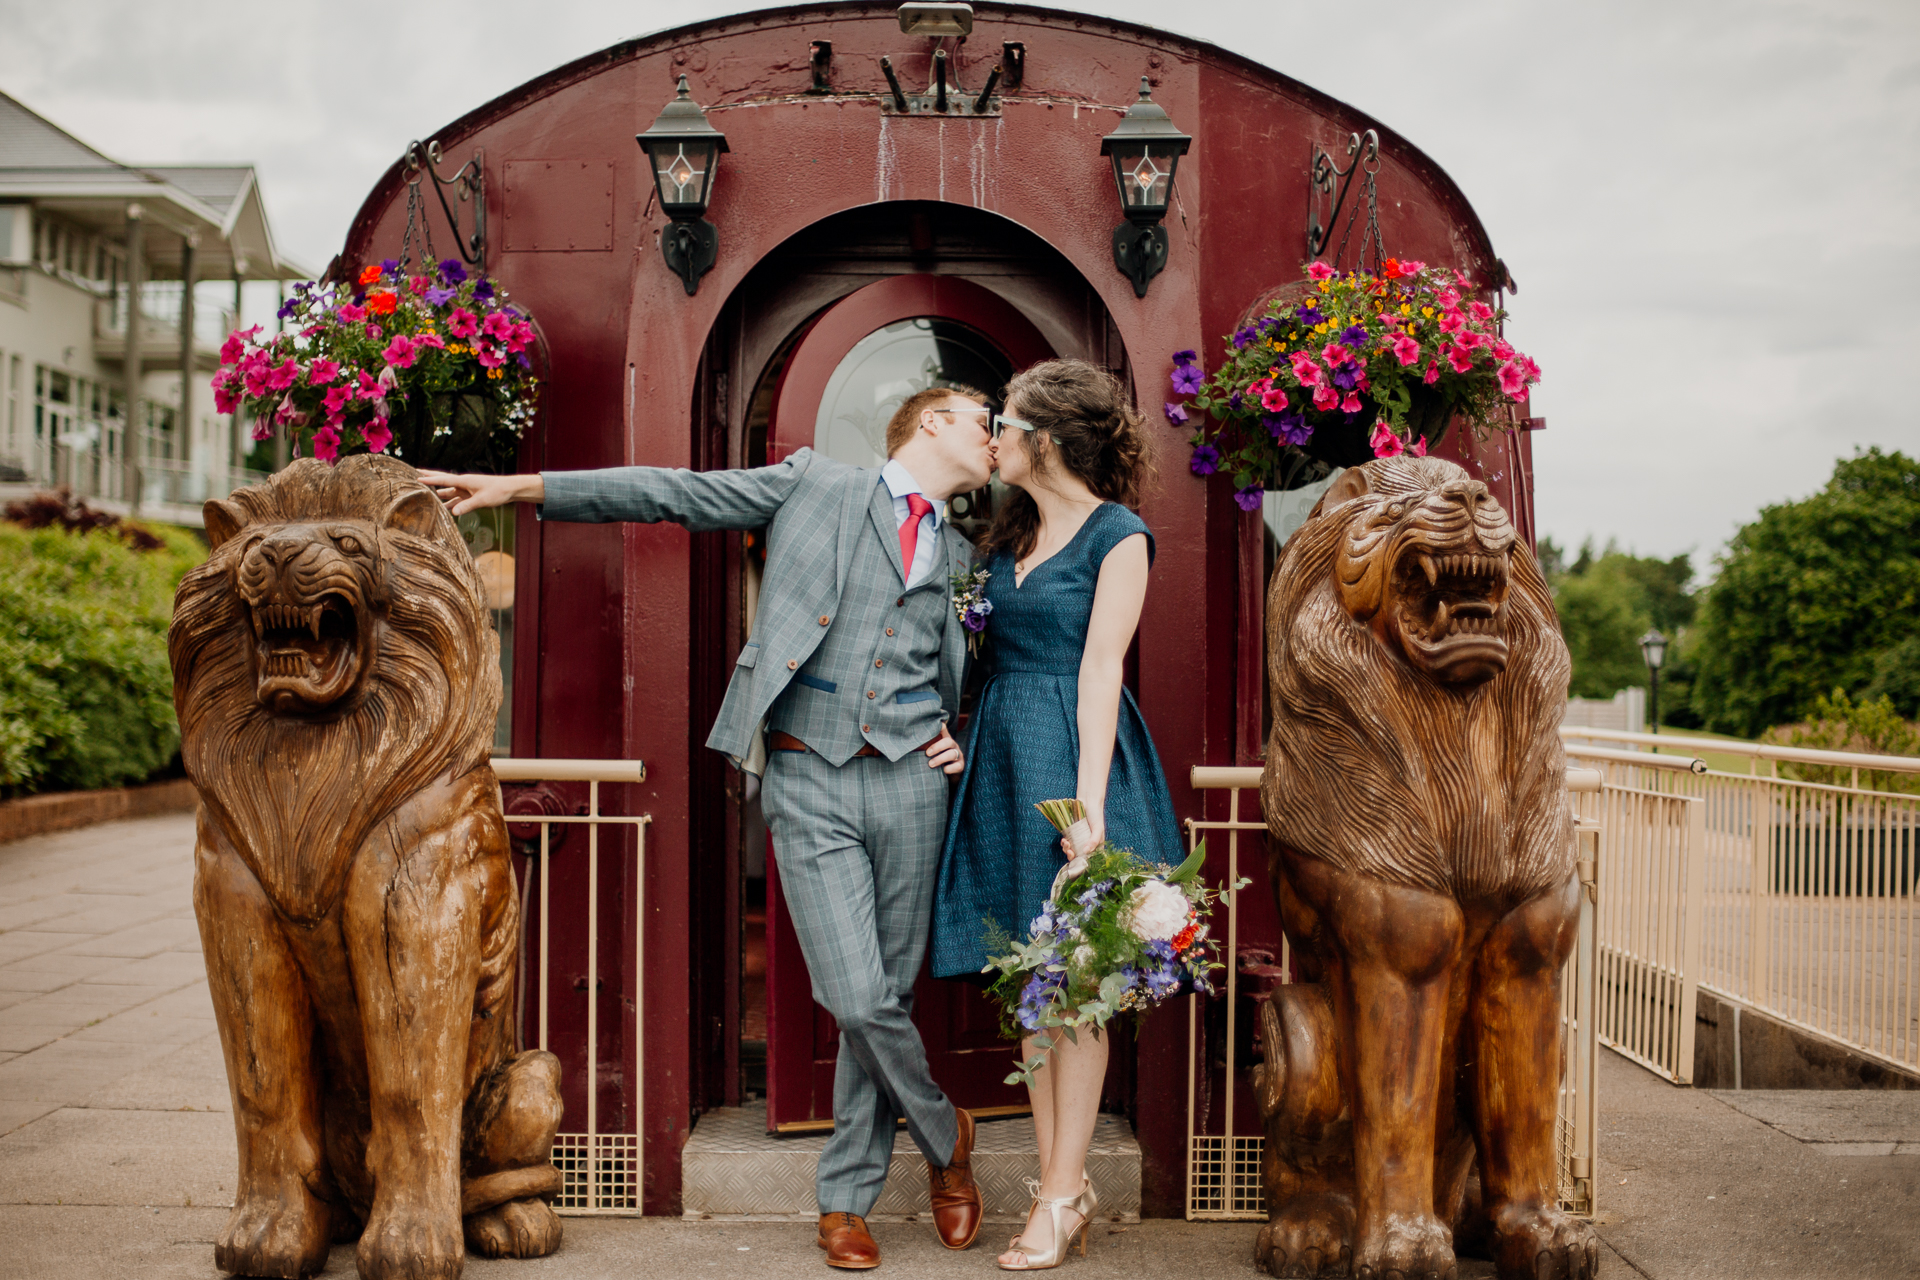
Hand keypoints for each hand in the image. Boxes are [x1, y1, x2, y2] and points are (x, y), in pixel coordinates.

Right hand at [415, 470, 541, 515]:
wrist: (510, 489)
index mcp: (464, 481)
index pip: (443, 479)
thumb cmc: (497, 492)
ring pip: (449, 492)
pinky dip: (450, 504)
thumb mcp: (482, 500)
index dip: (430, 479)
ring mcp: (466, 489)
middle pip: (443, 481)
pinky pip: (457, 500)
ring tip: (425, 496)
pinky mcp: (471, 495)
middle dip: (430, 478)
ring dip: (438, 495)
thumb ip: (467, 506)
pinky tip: (444, 509)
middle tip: (416, 474)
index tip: (417, 477)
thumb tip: (453, 513)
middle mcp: (463, 484)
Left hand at [924, 724, 963, 774]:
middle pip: (948, 741)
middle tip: (927, 753)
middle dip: (937, 747)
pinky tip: (942, 770)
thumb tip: (908, 742)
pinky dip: (949, 769)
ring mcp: (958, 755)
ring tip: (930, 764)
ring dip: (940, 759)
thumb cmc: (935, 759)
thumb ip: (922, 745)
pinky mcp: (960, 766)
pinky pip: (957, 766)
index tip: (929, 729)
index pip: (942, 729)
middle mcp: (952, 745)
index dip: (938, 727)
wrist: (948, 773)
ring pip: (952, 754)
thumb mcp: (930, 751)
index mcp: (944, 739)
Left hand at [1059, 816, 1102, 858]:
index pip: (1090, 859)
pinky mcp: (1071, 834)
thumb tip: (1085, 852)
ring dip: (1067, 849)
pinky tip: (1064, 839)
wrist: (1088, 802)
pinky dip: (1064, 843)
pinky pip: (1067, 843)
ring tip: (1066, 843)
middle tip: (1070, 851)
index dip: (1083, 862)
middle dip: (1072, 856)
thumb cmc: (1096, 815)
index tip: (1077, 860)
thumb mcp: (1098, 829)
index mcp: (1096, 845)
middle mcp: (1087, 844)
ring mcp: (1079, 840)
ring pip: (1072, 850)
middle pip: (1079, 856)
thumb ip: (1094, 841)